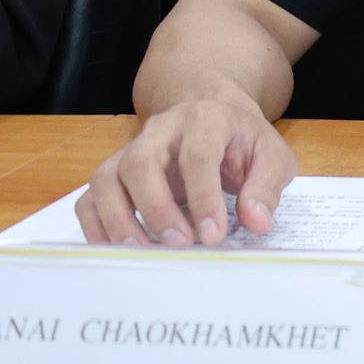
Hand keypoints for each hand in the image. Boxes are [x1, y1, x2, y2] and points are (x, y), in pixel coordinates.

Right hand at [74, 90, 296, 246]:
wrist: (214, 111)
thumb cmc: (242, 138)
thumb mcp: (272, 155)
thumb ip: (266, 187)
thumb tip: (257, 222)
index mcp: (206, 119)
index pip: (198, 156)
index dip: (204, 198)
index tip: (214, 235)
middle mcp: (161, 129)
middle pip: (141, 162)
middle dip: (156, 208)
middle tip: (179, 244)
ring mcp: (131, 148)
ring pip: (107, 178)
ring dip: (119, 219)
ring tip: (143, 252)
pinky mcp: (114, 171)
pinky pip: (91, 196)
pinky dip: (96, 225)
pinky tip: (117, 249)